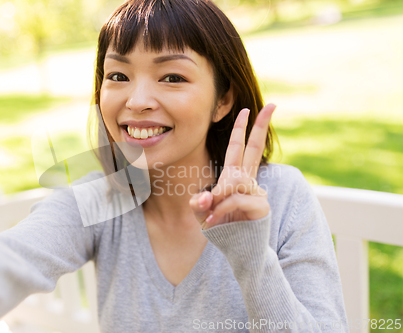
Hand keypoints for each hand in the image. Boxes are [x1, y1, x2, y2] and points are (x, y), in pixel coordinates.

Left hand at [190, 104, 275, 229]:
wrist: (237, 251)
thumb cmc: (221, 228)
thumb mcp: (202, 213)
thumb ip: (199, 202)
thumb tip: (206, 196)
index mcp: (235, 177)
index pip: (239, 149)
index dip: (241, 130)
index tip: (247, 110)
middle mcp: (248, 181)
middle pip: (255, 148)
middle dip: (261, 126)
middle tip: (272, 104)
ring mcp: (256, 192)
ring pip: (232, 182)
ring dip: (217, 198)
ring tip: (210, 215)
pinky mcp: (261, 206)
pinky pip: (235, 199)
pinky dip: (221, 210)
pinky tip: (214, 221)